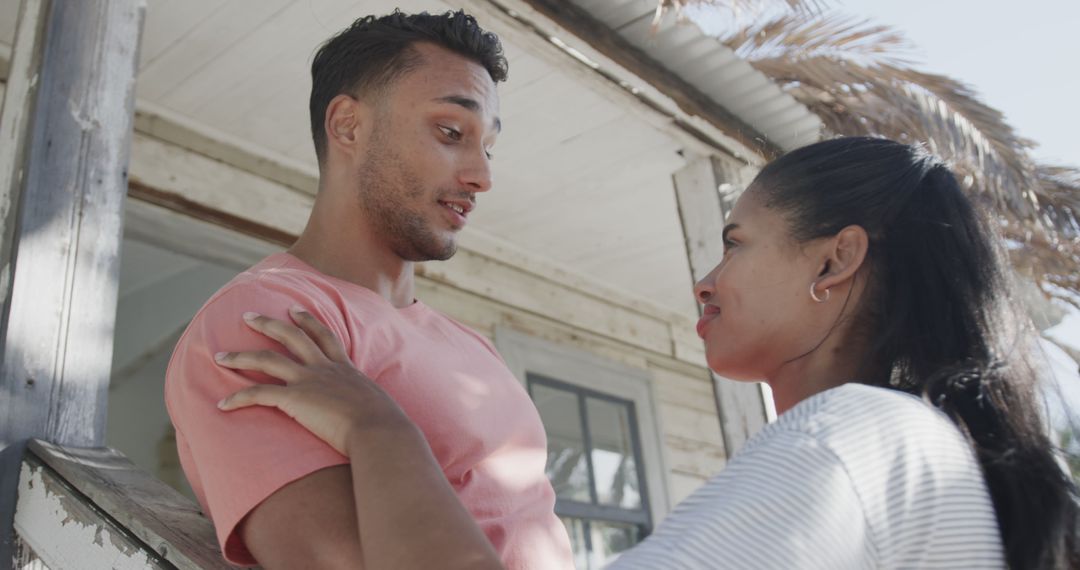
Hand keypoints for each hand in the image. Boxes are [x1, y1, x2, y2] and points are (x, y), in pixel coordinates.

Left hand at [215, 305, 414, 455]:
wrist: (379, 429)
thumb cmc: (385, 426)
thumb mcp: (379, 407)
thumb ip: (369, 405)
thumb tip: (378, 417)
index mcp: (345, 369)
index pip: (324, 336)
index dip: (308, 321)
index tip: (294, 309)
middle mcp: (324, 369)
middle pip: (291, 337)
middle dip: (267, 324)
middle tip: (247, 316)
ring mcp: (308, 381)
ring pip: (267, 360)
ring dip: (240, 357)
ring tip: (220, 356)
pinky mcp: (295, 399)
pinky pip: (259, 394)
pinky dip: (238, 398)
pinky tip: (223, 404)